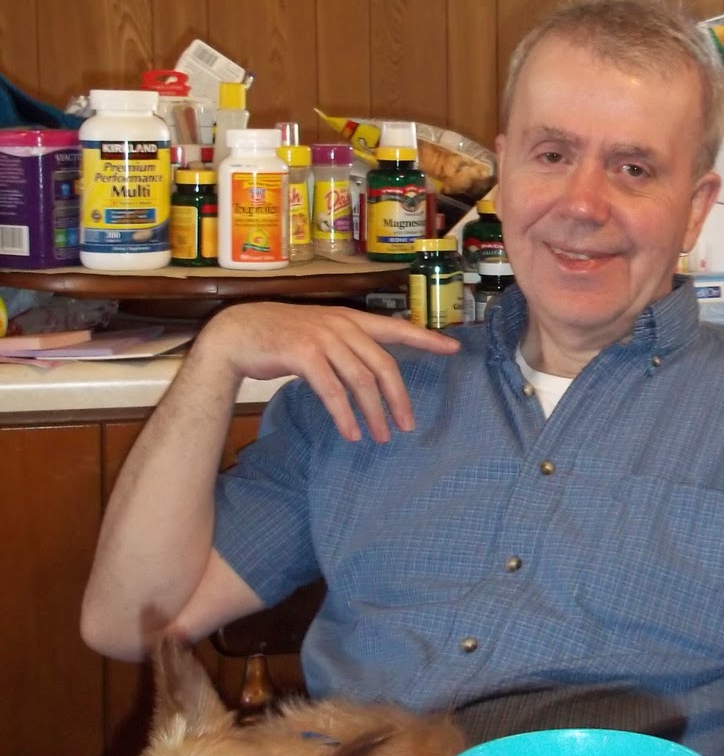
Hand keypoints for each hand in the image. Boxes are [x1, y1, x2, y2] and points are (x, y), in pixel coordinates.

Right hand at [194, 302, 458, 442]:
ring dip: (374, 413)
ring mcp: (322, 339)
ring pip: (360, 380)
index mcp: (350, 319)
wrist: (237, 333)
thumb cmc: (281, 337)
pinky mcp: (303, 355)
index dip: (426, 339)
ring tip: (381, 437)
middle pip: (383, 365)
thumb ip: (348, 348)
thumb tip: (373, 374)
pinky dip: (344, 415)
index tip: (453, 349)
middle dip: (398, 397)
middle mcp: (341, 325)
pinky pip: (332, 391)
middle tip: (408, 425)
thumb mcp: (321, 335)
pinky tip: (352, 433)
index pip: (396, 327)